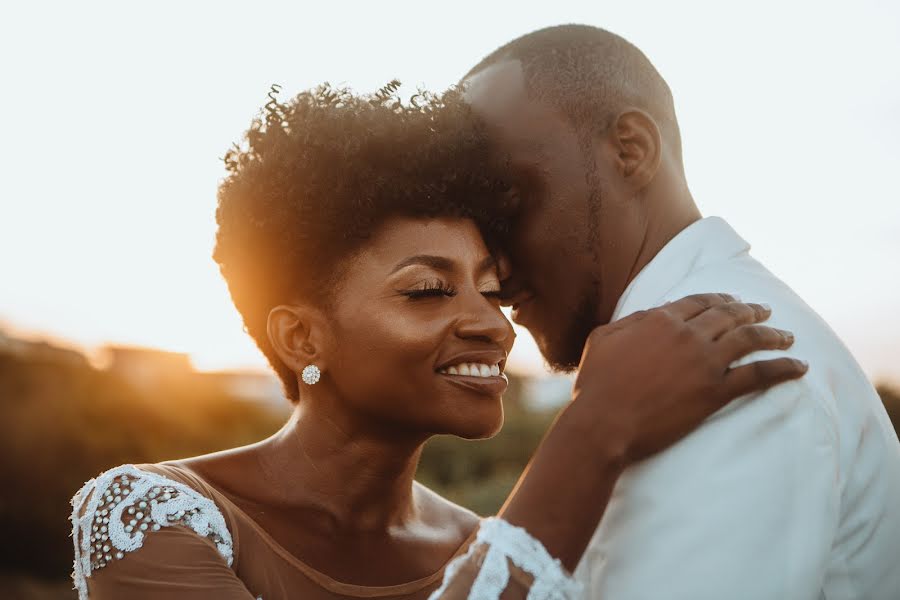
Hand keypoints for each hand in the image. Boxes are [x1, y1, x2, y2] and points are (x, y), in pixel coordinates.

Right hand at [570, 293, 806, 465]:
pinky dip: (783, 369)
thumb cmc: (595, 384)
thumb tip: (653, 314)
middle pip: (728, 315)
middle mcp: (687, 334)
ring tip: (787, 336)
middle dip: (750, 311)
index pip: (698, 302)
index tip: (733, 300)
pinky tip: (799, 366)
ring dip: (772, 334)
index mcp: (660, 319)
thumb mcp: (602, 339)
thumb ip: (630, 321)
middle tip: (765, 312)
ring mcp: (704, 362)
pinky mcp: (715, 391)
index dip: (720, 299)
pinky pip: (758, 375)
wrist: (603, 423)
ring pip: (748, 339)